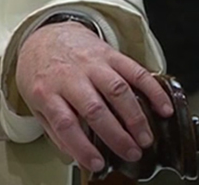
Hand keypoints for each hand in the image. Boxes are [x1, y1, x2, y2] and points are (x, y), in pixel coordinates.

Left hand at [16, 22, 173, 173]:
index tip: (96, 163)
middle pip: (94, 108)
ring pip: (117, 90)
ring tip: (145, 138)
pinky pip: (135, 71)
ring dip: (135, 117)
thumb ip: (55, 129)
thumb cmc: (42, 73)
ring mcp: (90, 63)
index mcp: (46, 91)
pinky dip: (152, 90)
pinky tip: (162, 107)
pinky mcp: (109, 54)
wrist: (45, 35)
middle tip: (132, 152)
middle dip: (117, 135)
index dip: (82, 146)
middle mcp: (69, 76)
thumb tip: (76, 154)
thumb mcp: (36, 102)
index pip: (65, 122)